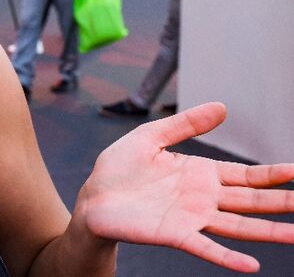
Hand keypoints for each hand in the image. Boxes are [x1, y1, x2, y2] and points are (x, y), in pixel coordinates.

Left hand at [77, 103, 293, 272]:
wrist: (92, 197)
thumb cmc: (118, 168)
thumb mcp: (151, 136)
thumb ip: (184, 123)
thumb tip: (222, 106)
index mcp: (200, 173)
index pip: (246, 175)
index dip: (274, 175)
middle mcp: (203, 198)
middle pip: (251, 201)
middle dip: (283, 203)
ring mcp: (191, 218)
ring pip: (238, 226)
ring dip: (268, 232)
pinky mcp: (173, 234)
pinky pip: (205, 248)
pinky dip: (228, 258)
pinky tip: (251, 265)